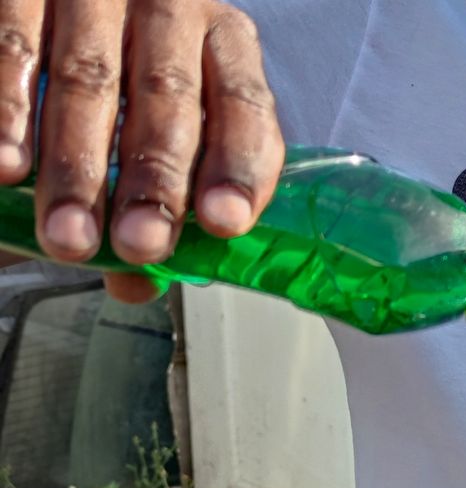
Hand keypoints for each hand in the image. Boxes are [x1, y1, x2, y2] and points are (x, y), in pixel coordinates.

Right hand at [0, 0, 283, 300]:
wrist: (65, 0)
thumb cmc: (128, 80)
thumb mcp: (163, 130)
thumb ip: (162, 204)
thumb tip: (136, 285)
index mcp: (224, 44)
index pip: (245, 107)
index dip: (237, 167)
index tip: (223, 224)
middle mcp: (168, 7)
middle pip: (165, 99)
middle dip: (151, 182)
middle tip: (137, 246)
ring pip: (86, 81)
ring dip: (76, 168)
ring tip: (69, 237)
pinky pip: (14, 46)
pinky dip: (8, 110)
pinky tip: (6, 168)